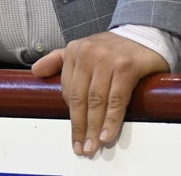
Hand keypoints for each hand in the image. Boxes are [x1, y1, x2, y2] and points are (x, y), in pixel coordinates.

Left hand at [30, 31, 167, 157]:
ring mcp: (108, 59)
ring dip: (94, 128)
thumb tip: (35, 71)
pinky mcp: (126, 67)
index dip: (71, 116)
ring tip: (93, 145)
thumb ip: (59, 60)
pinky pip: (116, 99)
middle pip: (80, 98)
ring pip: (97, 101)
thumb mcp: (82, 48)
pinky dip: (111, 120)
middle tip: (81, 147)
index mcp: (75, 50)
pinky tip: (107, 135)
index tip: (75, 136)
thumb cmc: (113, 48)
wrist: (145, 34)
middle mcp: (89, 53)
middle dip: (80, 127)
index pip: (69, 91)